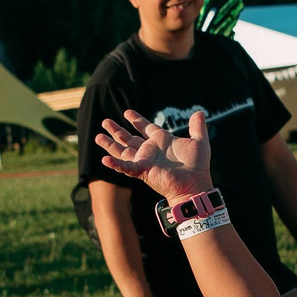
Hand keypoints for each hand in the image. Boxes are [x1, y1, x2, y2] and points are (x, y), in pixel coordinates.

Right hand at [93, 109, 211, 201]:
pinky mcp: (143, 171)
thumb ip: (198, 127)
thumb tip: (199, 113)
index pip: (145, 127)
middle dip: (116, 130)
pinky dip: (115, 164)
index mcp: (161, 141)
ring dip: (110, 144)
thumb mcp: (199, 142)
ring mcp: (145, 161)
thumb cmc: (198, 166)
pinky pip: (126, 167)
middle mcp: (150, 150)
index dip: (136, 120)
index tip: (127, 113)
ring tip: (97, 137)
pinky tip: (104, 159)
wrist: (195, 184)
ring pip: (123, 151)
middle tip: (105, 122)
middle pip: (129, 138)